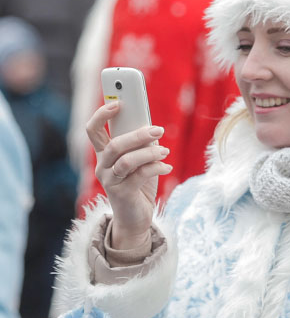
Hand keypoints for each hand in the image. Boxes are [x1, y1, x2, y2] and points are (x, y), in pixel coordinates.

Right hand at [87, 102, 170, 248]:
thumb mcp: (141, 160)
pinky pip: (139, 175)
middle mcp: (102, 166)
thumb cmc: (139, 183)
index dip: (102, 114)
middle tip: (158, 130)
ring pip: (126, 161)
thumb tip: (151, 127)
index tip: (118, 102)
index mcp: (104, 154)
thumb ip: (141, 144)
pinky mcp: (121, 194)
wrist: (137, 216)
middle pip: (114, 144)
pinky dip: (156, 168)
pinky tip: (167, 167)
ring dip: (149, 153)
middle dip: (137, 135)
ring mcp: (110, 180)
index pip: (93, 130)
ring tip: (165, 151)